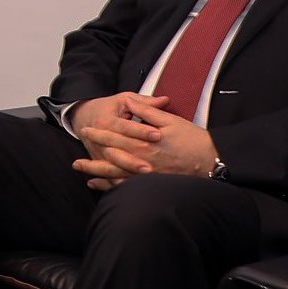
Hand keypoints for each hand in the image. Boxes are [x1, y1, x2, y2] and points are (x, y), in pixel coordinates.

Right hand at [69, 92, 166, 190]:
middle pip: (118, 149)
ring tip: (147, 173)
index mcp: (105, 120)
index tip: (158, 135)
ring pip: (113, 164)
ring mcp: (99, 152)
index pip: (124, 126)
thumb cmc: (107, 108)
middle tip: (152, 164)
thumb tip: (164, 100)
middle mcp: (99, 139)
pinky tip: (132, 184)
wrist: (84, 116)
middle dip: (135, 157)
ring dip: (129, 169)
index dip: (141, 130)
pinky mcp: (99, 161)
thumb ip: (143, 102)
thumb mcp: (122, 100)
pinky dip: (119, 180)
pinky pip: (109, 173)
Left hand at [73, 96, 216, 188]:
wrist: (211, 160)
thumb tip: (130, 101)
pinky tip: (96, 184)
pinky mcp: (152, 183)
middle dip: (94, 153)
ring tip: (80, 168)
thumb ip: (147, 111)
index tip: (86, 129)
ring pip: (115, 174)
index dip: (100, 133)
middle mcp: (143, 160)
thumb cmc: (192, 139)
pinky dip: (110, 186)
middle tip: (76, 152)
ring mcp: (147, 174)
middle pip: (112, 156)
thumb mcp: (170, 120)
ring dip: (96, 171)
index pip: (117, 136)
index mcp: (146, 142)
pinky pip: (126, 186)